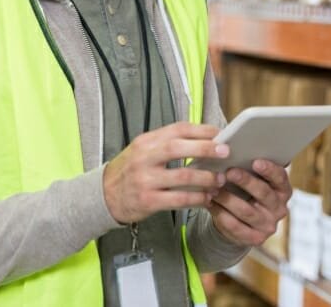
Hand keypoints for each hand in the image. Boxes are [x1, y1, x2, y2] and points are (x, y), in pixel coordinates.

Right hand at [103, 122, 229, 223]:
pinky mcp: (148, 201)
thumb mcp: (144, 150)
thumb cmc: (131, 170)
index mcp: (147, 141)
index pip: (177, 129)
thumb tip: (204, 140)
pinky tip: (206, 198)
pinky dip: (196, 199)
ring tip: (220, 179)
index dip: (201, 130)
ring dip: (206, 178)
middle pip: (178, 148)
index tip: (220, 133)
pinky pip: (178, 199)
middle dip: (205, 148)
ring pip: (182, 176)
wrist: (104, 195)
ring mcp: (145, 180)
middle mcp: (145, 158)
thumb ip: (168, 144)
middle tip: (226, 152)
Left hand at [208, 159, 291, 246]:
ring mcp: (268, 226)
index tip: (255, 161)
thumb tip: (231, 148)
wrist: (239, 221)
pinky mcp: (255, 239)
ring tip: (213, 187)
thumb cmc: (244, 190)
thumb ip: (248, 166)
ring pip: (247, 210)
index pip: (280, 178)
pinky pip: (236, 226)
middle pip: (264, 193)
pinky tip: (210, 203)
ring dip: (228, 198)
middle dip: (245, 181)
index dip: (269, 170)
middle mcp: (279, 208)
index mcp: (283, 190)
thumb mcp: (251, 178)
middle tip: (229, 172)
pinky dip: (221, 214)